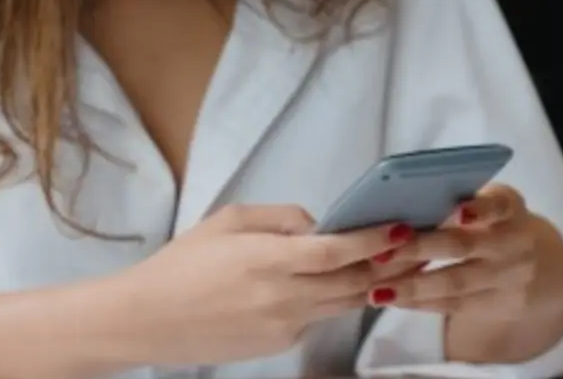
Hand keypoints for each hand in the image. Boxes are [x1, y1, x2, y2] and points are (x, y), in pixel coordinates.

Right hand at [109, 204, 398, 366]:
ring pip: (346, 304)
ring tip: (388, 265)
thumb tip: (318, 224)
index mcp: (268, 259)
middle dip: (388, 262)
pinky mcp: (282, 344)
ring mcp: (286, 325)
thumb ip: (278, 217)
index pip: (340, 250)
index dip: (377, 239)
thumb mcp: (225, 222)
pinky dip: (330, 301)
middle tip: (413, 246)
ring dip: (370, 284)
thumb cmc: (181, 264)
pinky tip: (325, 288)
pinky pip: (318, 319)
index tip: (402, 227)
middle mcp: (285, 296)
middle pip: (356, 281)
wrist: (149, 319)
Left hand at [374, 184, 562, 362]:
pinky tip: (392, 299)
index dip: (478, 209)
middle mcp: (515, 242)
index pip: (497, 205)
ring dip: (414, 287)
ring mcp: (511, 277)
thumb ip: (453, 198)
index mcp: (508, 207)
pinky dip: (420, 303)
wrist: (538, 267)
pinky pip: (456, 305)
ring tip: (377, 291)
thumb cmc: (490, 222)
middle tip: (380, 255)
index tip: (456, 211)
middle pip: (464, 246)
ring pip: (456, 282)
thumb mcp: (487, 203)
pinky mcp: (501, 304)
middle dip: (420, 250)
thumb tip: (393, 197)